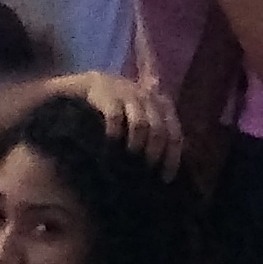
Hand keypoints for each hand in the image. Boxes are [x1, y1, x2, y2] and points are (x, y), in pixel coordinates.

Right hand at [67, 72, 184, 176]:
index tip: (164, 179)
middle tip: (145, 171)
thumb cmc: (117, 106)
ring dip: (136, 145)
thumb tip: (163, 166)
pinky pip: (115, 117)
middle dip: (154, 154)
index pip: (174, 134)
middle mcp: (148, 97)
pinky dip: (115, 134)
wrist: (87, 84)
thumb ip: (154, 132)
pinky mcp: (107, 93)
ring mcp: (128, 94)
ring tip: (129, 161)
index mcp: (161, 104)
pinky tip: (110, 146)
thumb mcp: (140, 115)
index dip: (172, 158)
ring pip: (141, 124)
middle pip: (159, 131)